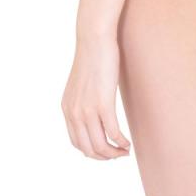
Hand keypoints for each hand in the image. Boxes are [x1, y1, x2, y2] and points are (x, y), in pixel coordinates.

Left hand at [62, 35, 130, 158]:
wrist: (94, 39)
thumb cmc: (92, 55)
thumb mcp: (81, 82)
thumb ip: (83, 98)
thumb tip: (93, 105)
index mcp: (67, 108)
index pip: (77, 142)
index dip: (92, 151)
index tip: (106, 149)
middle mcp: (74, 113)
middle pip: (88, 149)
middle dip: (104, 156)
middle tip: (118, 155)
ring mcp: (87, 110)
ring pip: (100, 145)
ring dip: (114, 153)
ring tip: (125, 151)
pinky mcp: (103, 103)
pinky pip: (112, 132)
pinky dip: (121, 142)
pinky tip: (128, 142)